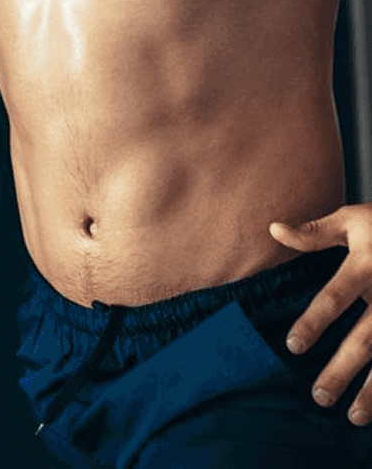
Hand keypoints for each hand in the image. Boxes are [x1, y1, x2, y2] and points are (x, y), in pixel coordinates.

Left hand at [269, 204, 371, 425]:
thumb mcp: (352, 220)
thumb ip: (315, 232)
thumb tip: (274, 229)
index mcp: (366, 265)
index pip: (334, 298)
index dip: (313, 323)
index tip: (293, 346)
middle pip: (364, 340)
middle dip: (342, 371)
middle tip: (319, 396)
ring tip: (352, 416)